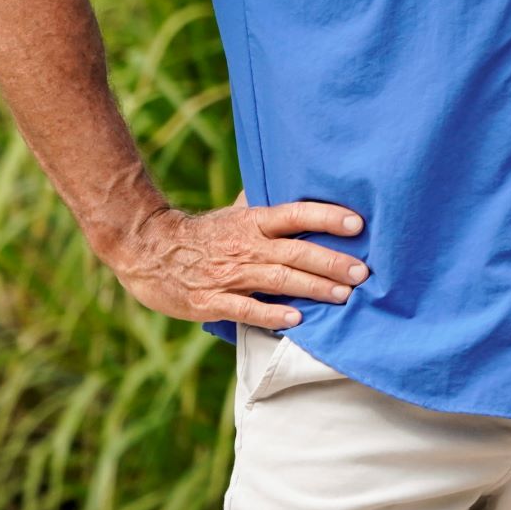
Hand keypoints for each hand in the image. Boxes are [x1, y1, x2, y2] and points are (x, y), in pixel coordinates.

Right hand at [107, 189, 369, 330]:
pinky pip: (246, 309)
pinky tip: (296, 320)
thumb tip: (299, 189)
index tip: (358, 224)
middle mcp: (246, 246)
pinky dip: (271, 314)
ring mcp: (228, 274)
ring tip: (344, 295)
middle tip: (363, 271)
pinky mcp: (211, 301)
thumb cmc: (201, 234)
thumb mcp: (234, 214)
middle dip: (332, 262)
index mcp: (253, 222)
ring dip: (313, 288)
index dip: (327, 217)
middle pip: (296, 252)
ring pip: (279, 281)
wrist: (147, 250)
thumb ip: (267, 210)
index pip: (296, 215)